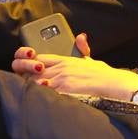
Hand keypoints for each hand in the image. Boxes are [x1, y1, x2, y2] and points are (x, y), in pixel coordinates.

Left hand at [11, 33, 137, 99]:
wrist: (115, 84)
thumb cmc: (104, 75)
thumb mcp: (92, 59)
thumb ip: (83, 50)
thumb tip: (81, 37)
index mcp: (65, 60)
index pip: (39, 57)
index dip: (29, 63)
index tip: (27, 71)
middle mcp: (61, 68)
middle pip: (33, 70)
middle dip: (26, 78)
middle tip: (22, 86)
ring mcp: (62, 78)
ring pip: (36, 82)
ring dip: (31, 89)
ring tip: (27, 96)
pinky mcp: (66, 89)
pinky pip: (46, 94)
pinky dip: (40, 97)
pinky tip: (36, 101)